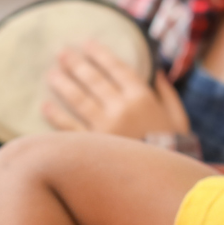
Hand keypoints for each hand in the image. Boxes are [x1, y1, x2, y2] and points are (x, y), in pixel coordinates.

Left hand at [43, 41, 189, 139]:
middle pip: (93, 80)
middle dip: (75, 63)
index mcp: (142, 98)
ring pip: (79, 100)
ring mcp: (105, 128)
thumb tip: (157, 70)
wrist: (163, 182)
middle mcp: (122, 109)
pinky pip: (70, 128)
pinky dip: (56, 116)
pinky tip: (45, 106)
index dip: (100, 53)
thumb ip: (166, 93)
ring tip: (50, 73)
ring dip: (62, 84)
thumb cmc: (173, 148)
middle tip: (60, 52)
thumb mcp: (177, 117)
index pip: (116, 68)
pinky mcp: (94, 147)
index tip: (86, 42)